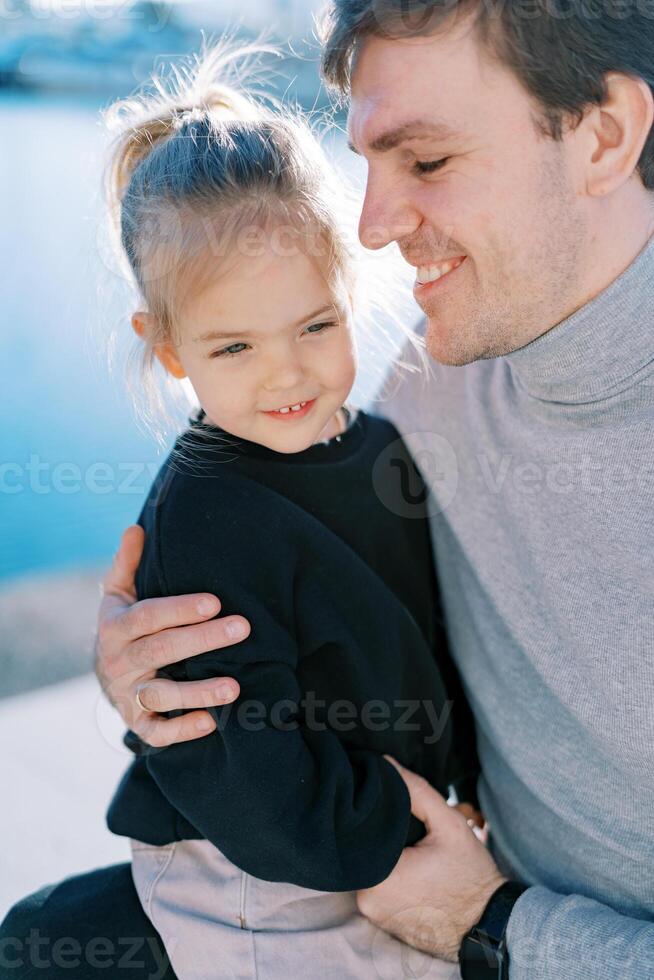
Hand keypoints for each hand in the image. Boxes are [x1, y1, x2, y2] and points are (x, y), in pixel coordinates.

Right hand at [94, 524, 248, 746]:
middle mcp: (117, 662)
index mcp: (115, 626)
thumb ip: (128, 563)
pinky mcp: (138, 723)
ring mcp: (127, 695)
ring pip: (160, 695)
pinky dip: (182, 731)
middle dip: (202, 641)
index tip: (215, 601)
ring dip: (198, 692)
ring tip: (236, 686)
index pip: (148, 616)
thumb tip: (136, 528)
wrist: (104, 674)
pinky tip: (212, 722)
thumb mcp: (119, 594)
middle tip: (241, 629)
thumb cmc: (124, 625)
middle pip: (160, 651)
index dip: (180, 609)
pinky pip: (156, 732)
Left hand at [356, 756, 506, 962]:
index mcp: (380, 877)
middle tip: (407, 832)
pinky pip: (375, 889)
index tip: (386, 808)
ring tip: (411, 850)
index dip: (370, 816)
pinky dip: (388, 877)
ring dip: (384, 857)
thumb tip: (386, 763)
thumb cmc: (471, 875)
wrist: (487, 925)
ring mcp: (374, 915)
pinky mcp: (381, 923)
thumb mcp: (450, 824)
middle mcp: (368, 901)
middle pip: (363, 851)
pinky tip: (409, 869)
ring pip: (368, 870)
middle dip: (381, 837)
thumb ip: (417, 791)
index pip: (359, 833)